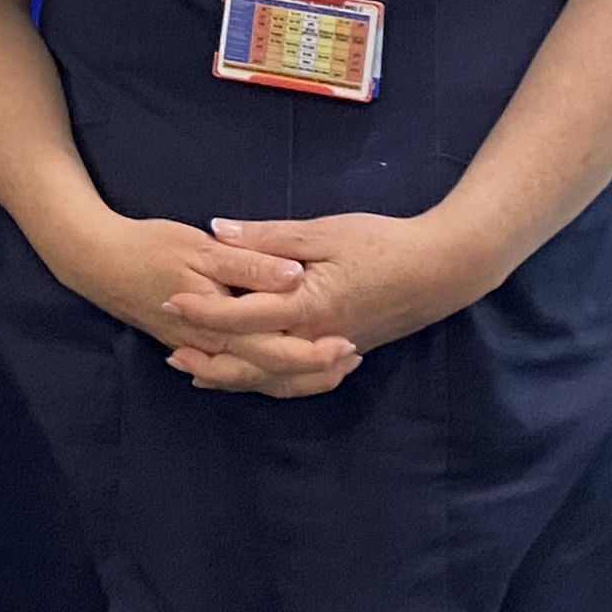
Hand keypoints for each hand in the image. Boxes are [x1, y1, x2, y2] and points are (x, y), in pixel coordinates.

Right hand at [37, 207, 361, 396]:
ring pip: (255, 378)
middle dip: (313, 370)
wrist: (97, 261)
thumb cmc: (150, 248)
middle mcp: (215, 348)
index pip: (277, 351)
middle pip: (272, 373)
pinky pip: (237, 372)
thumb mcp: (201, 248)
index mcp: (221, 325)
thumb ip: (250, 264)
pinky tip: (284, 367)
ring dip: (293, 375)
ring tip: (330, 365)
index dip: (315, 352)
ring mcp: (204, 352)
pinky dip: (265, 373)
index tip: (349, 343)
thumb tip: (295, 276)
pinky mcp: (196, 346)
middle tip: (352, 357)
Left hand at [161, 208, 495, 392]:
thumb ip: (269, 237)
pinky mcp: (341, 352)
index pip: (242, 316)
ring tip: (198, 372)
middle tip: (172, 352)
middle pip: (251, 362)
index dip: (203, 311)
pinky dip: (267, 381)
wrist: (442, 270)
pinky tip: (252, 373)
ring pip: (272, 378)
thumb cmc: (383, 243)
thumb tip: (218, 231)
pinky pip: (296, 379)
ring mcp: (329, 350)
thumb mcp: (323, 232)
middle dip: (209, 359)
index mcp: (307, 305)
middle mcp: (314, 338)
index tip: (170, 302)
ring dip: (233, 377)